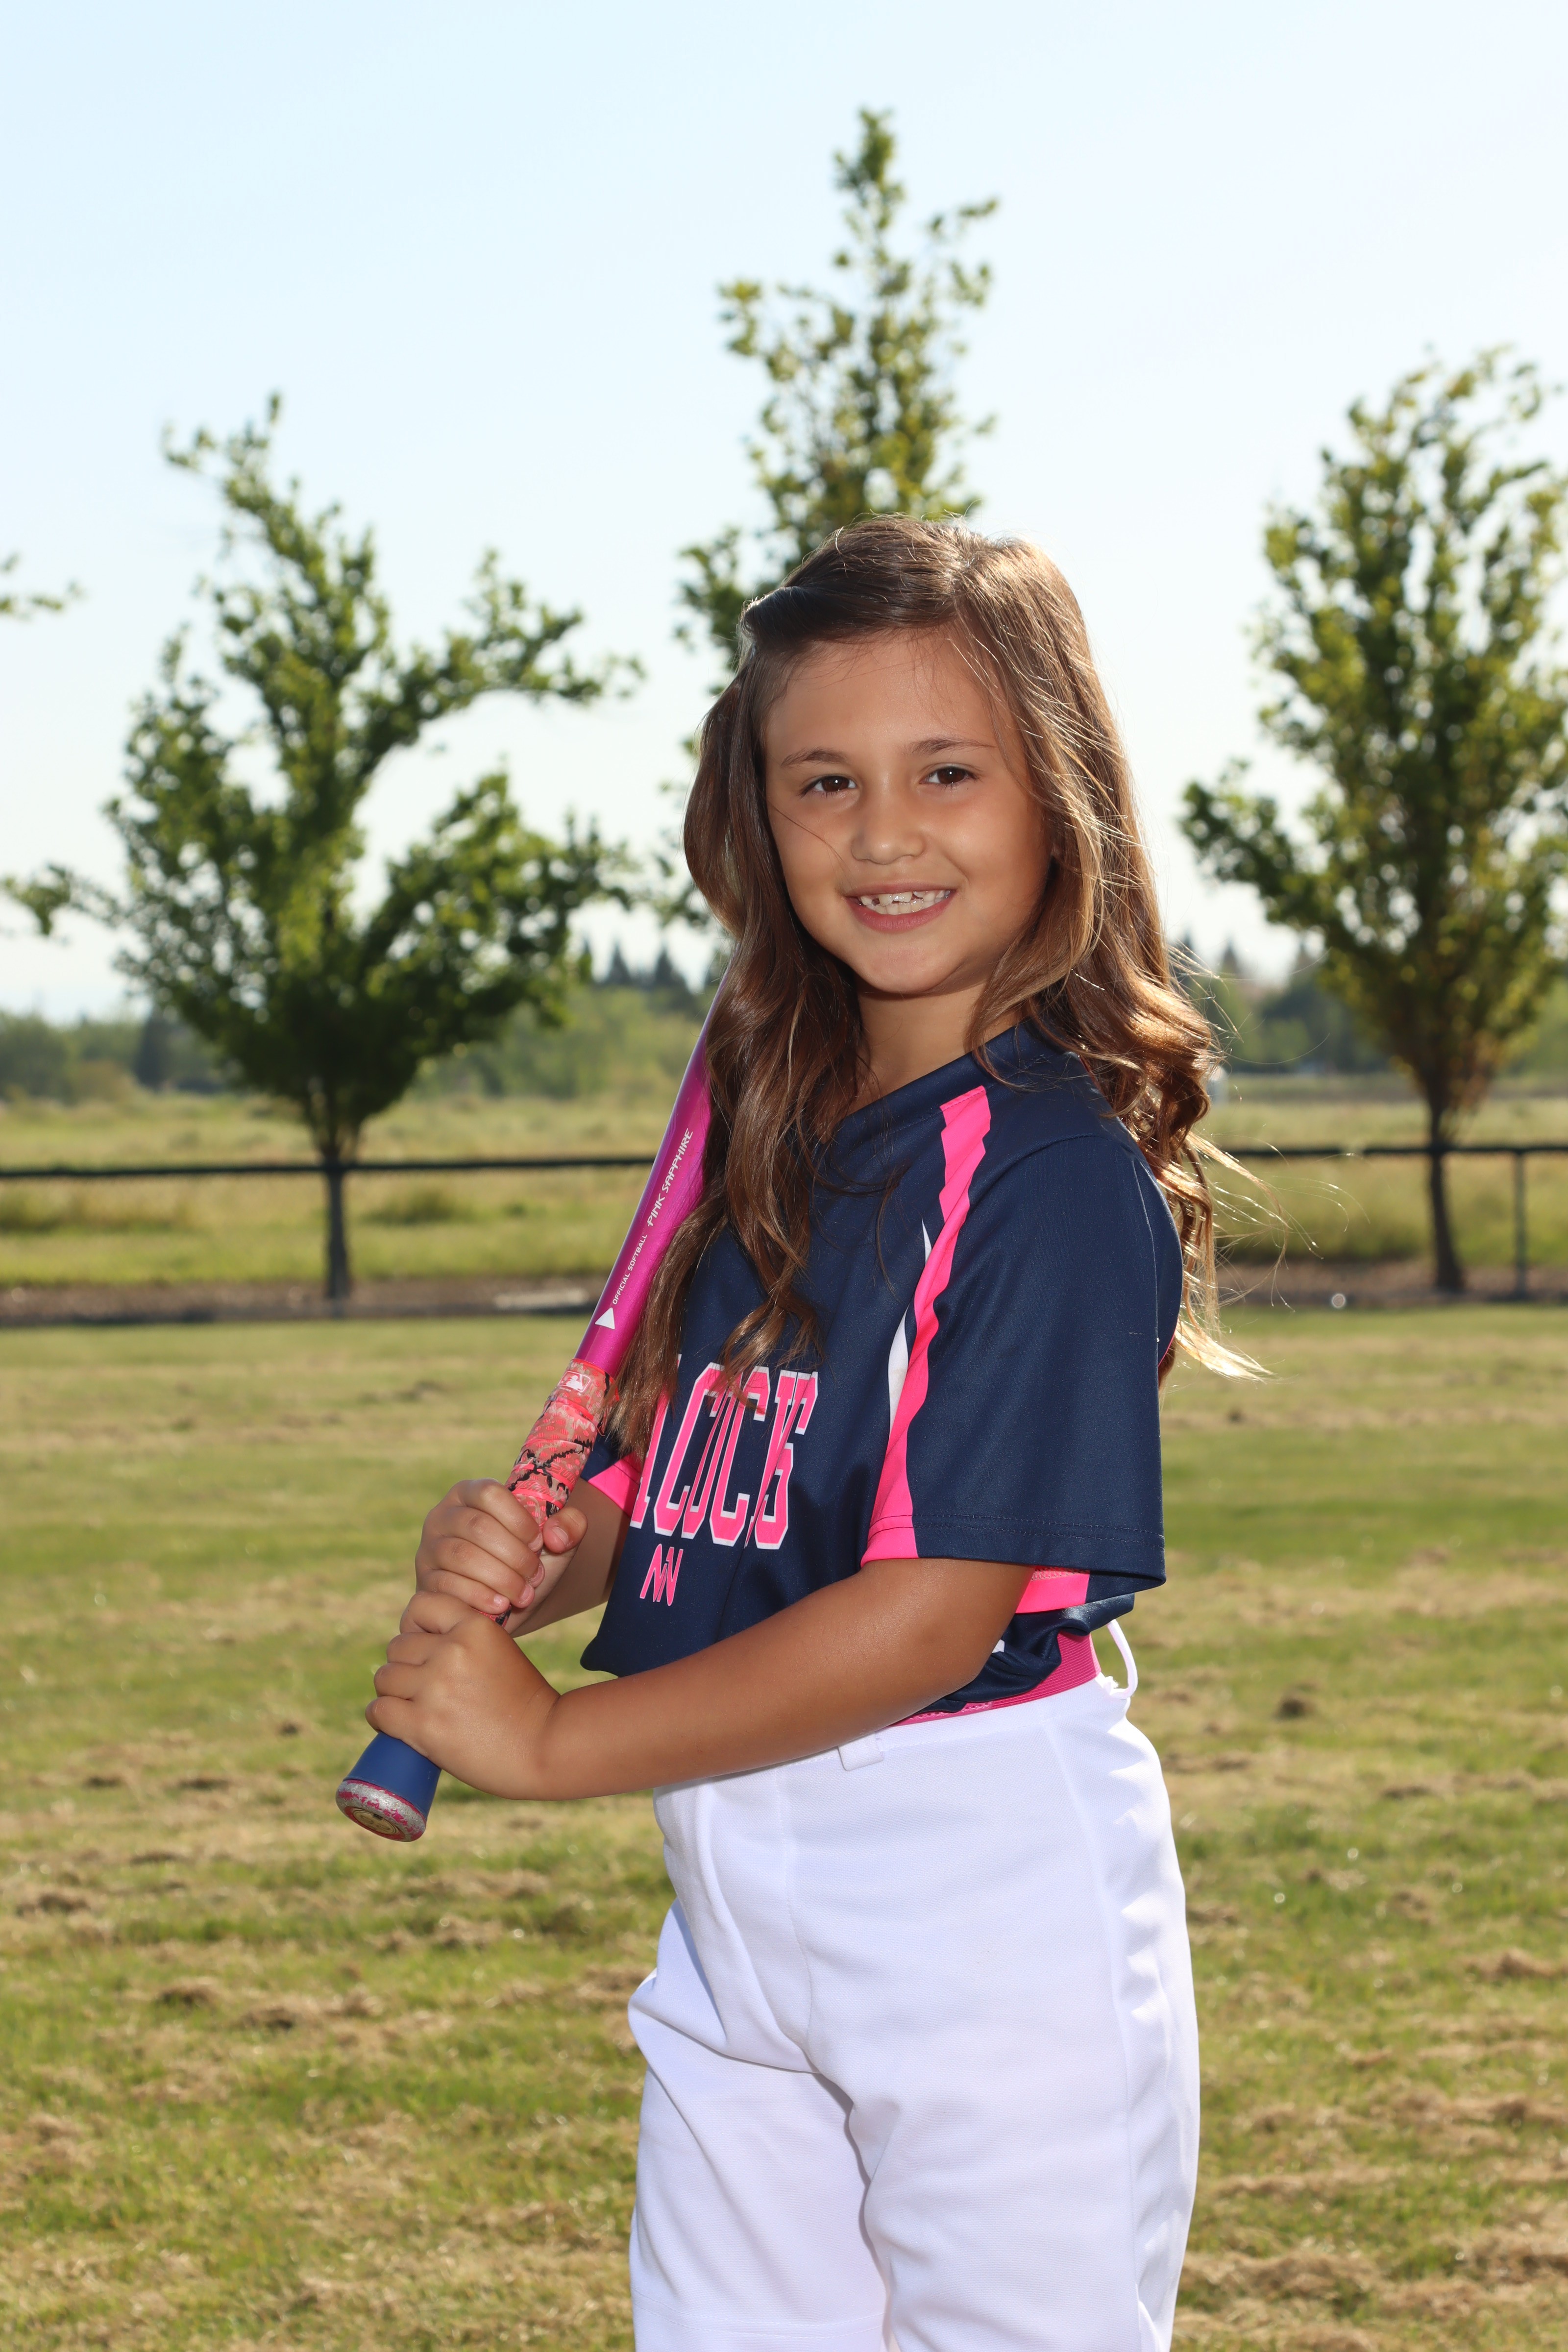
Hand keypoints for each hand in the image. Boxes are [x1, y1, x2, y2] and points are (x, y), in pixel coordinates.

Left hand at [366, 1589, 560, 1798]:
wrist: (545, 1748)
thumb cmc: (525, 1704)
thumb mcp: (500, 1652)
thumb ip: (464, 1641)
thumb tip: (418, 1641)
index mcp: (475, 1626)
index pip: (420, 1605)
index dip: (417, 1627)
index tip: (425, 1647)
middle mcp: (452, 1650)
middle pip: (397, 1647)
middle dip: (406, 1666)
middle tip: (424, 1687)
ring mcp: (436, 1687)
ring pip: (385, 1678)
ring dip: (393, 1693)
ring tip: (412, 1707)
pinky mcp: (424, 1725)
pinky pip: (379, 1710)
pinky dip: (382, 1717)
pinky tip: (396, 1723)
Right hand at [414, 1479, 586, 1630]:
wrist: (508, 1601)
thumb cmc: (528, 1560)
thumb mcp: (556, 1541)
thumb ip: (571, 1525)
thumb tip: (556, 1535)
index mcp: (470, 1493)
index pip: (489, 1493)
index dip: (518, 1519)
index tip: (539, 1542)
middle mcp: (443, 1515)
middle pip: (477, 1527)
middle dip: (514, 1555)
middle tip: (535, 1575)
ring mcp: (429, 1549)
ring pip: (462, 1557)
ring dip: (500, 1578)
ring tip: (524, 1594)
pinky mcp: (425, 1581)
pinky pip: (448, 1586)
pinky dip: (479, 1597)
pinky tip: (502, 1605)